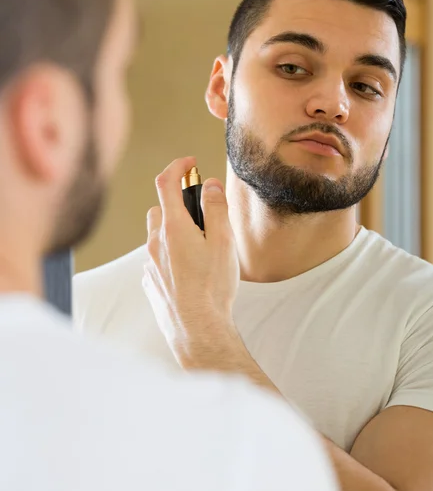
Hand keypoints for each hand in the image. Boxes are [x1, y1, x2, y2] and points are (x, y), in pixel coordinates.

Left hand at [143, 156, 239, 363]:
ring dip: (173, 233)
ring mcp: (150, 264)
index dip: (178, 166)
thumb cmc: (213, 286)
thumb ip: (215, 208)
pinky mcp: (150, 282)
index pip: (167, 183)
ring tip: (198, 250)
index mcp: (173, 228)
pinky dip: (169, 256)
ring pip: (157, 236)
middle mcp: (155, 242)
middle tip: (201, 217)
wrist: (197, 328)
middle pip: (160, 210)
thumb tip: (209, 185)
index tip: (190, 163)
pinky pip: (156, 259)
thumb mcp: (223, 241)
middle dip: (177, 206)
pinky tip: (189, 272)